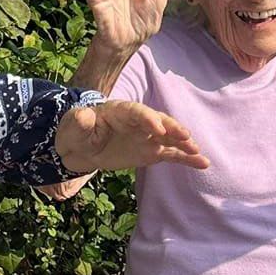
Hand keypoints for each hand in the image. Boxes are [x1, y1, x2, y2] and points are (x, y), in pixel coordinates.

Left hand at [53, 100, 208, 174]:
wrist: (80, 147)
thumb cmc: (76, 133)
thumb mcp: (72, 127)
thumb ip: (79, 122)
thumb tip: (85, 116)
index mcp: (119, 111)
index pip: (136, 112)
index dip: (147, 119)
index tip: (157, 129)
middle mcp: (138, 121)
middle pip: (158, 121)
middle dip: (171, 128)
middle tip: (185, 136)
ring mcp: (147, 136)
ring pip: (168, 137)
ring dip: (183, 143)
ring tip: (196, 151)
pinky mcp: (151, 151)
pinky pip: (170, 154)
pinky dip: (186, 158)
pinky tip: (203, 163)